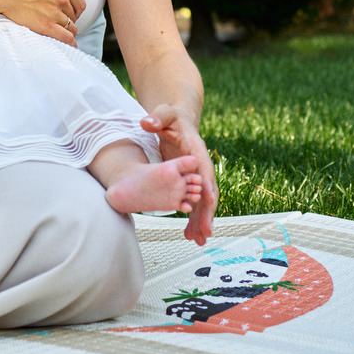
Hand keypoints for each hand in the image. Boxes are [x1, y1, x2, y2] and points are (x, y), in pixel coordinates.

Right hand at [0, 0, 84, 45]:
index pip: (79, 0)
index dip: (74, 7)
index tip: (69, 10)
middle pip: (74, 14)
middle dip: (69, 18)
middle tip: (62, 21)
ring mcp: (54, 12)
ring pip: (71, 26)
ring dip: (67, 30)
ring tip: (62, 33)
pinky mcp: (45, 25)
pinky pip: (65, 38)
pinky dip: (68, 42)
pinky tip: (68, 45)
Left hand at [140, 105, 217, 244]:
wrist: (177, 120)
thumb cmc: (170, 117)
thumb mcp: (164, 114)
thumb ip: (157, 118)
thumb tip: (146, 122)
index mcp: (196, 151)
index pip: (204, 170)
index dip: (206, 186)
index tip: (208, 202)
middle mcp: (200, 166)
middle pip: (207, 192)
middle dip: (207, 213)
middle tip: (206, 232)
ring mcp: (196, 175)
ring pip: (202, 202)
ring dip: (201, 221)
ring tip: (198, 240)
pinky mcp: (190, 181)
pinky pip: (194, 202)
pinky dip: (193, 218)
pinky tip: (190, 233)